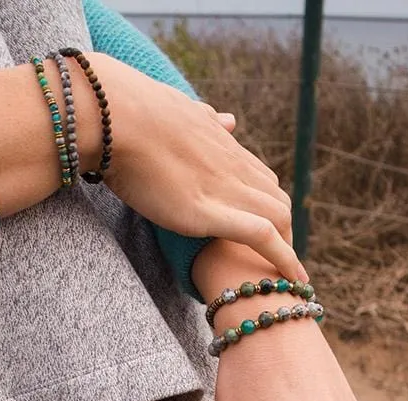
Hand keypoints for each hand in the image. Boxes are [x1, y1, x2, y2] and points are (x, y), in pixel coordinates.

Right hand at [85, 54, 305, 282]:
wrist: (114, 118)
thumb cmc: (129, 118)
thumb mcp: (178, 112)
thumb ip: (204, 120)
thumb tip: (226, 119)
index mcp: (221, 145)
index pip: (259, 176)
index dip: (264, 204)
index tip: (263, 229)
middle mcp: (232, 165)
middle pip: (276, 200)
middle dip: (282, 232)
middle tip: (275, 261)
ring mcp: (225, 188)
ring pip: (279, 217)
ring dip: (287, 248)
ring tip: (286, 278)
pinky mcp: (212, 211)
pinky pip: (262, 237)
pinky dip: (284, 259)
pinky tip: (294, 282)